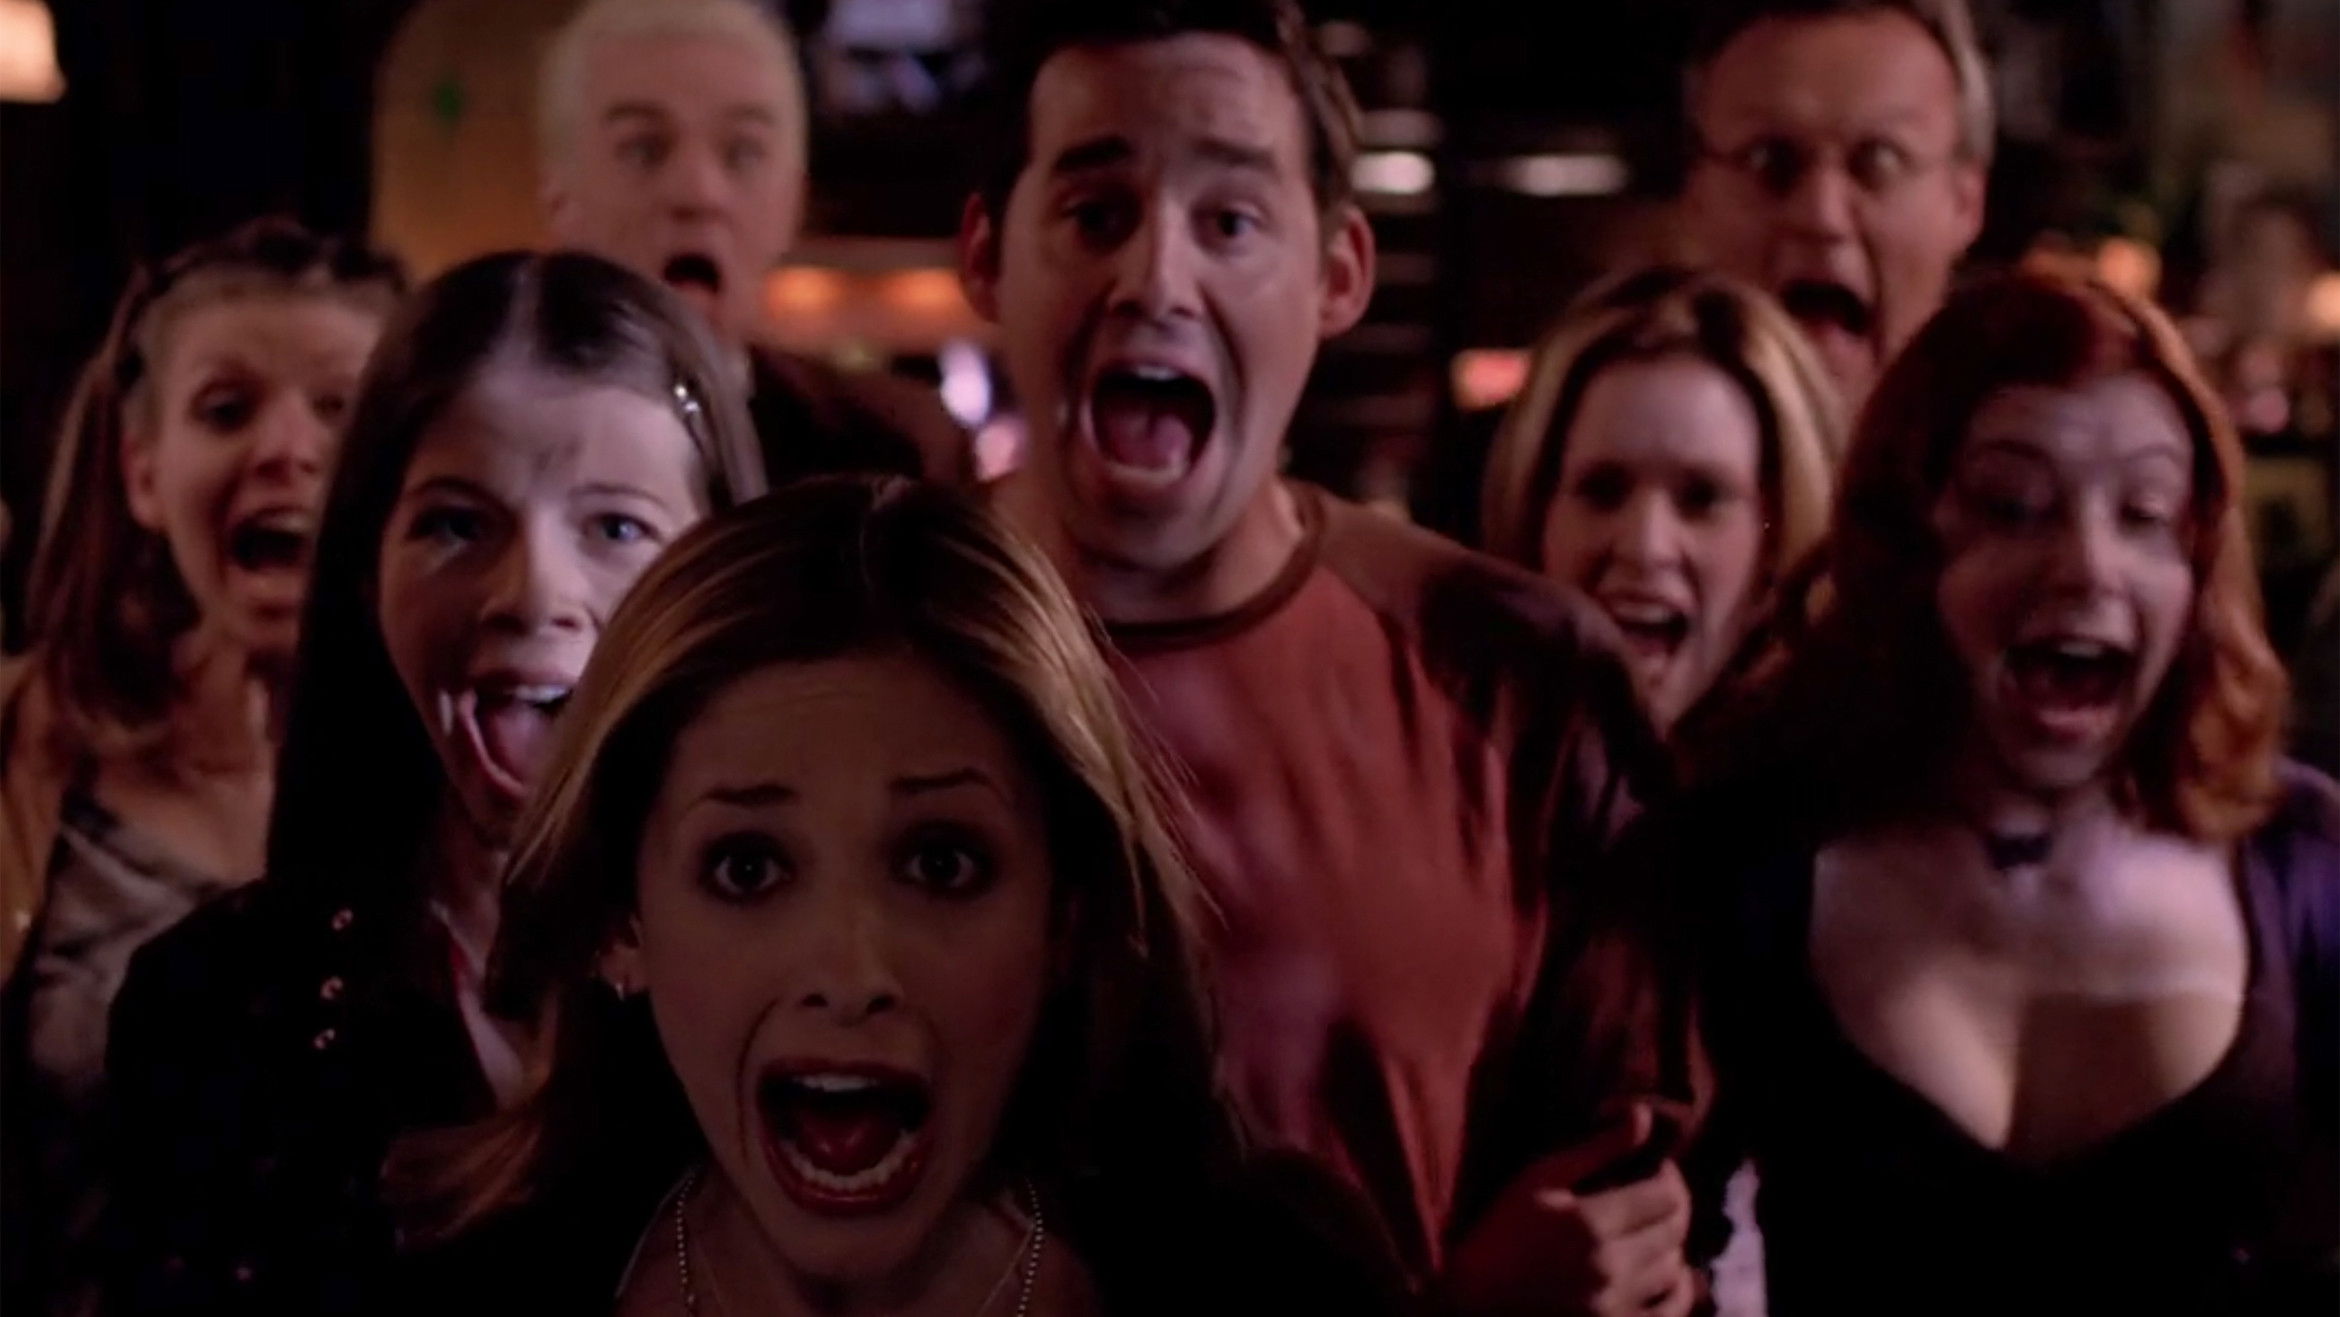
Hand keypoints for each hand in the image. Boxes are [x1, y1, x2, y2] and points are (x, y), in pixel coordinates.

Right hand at [1441, 1102, 1695, 1315]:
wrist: (1476, 1300)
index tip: (1652, 1168)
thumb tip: (1643, 1115)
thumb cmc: (1502, 1232)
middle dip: (1672, 1206)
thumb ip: (1597, 1149)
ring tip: (1648, 1233)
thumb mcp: (1539, 1179)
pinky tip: (1662, 1274)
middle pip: (1676, 1229)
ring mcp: (1616, 1305)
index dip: (1668, 1175)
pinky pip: (1672, 1311)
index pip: (1667, 1194)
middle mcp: (1611, 1267)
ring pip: (1675, 1268)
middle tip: (1652, 1198)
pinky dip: (1677, 1289)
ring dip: (1669, 1245)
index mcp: (1591, 1222)